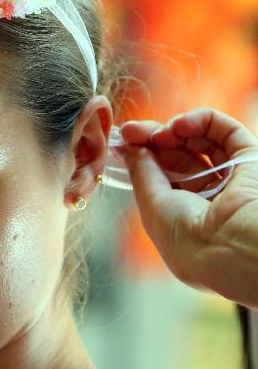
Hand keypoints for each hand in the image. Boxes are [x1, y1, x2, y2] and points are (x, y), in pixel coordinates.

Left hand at [119, 107, 257, 307]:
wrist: (233, 247)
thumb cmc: (189, 241)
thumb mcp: (153, 206)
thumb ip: (141, 172)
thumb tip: (127, 147)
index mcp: (185, 219)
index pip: (162, 178)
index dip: (142, 157)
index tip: (122, 140)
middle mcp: (210, 200)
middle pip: (179, 158)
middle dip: (153, 140)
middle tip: (131, 130)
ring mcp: (231, 181)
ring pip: (202, 142)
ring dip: (175, 130)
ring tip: (161, 132)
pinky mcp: (251, 162)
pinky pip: (228, 133)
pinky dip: (203, 121)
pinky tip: (181, 125)